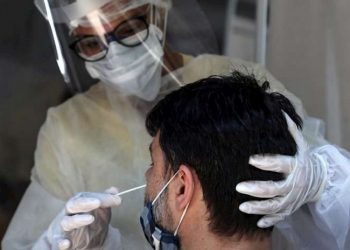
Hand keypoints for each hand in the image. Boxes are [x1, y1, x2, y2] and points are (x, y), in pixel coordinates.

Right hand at [49, 187, 120, 248]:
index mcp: (78, 203)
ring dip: (77, 221)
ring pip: (67, 222)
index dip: (101, 197)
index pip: (87, 196)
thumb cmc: (87, 219)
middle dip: (84, 203)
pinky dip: (60, 243)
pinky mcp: (60, 241)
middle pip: (73, 205)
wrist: (77, 239)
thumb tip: (115, 191)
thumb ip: (106, 200)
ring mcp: (63, 227)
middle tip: (98, 202)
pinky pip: (58, 242)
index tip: (116, 200)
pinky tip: (67, 244)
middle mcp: (68, 213)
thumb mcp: (99, 210)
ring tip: (90, 219)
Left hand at [236, 113, 327, 227]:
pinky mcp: (290, 209)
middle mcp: (294, 184)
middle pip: (275, 189)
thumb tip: (279, 109)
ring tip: (242, 207)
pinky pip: (280, 217)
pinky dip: (269, 221)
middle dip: (257, 189)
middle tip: (239, 187)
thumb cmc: (303, 159)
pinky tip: (258, 222)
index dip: (267, 162)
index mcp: (295, 165)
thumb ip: (289, 130)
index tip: (251, 160)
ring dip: (258, 208)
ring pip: (275, 206)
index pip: (281, 164)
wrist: (318, 179)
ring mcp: (292, 199)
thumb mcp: (300, 143)